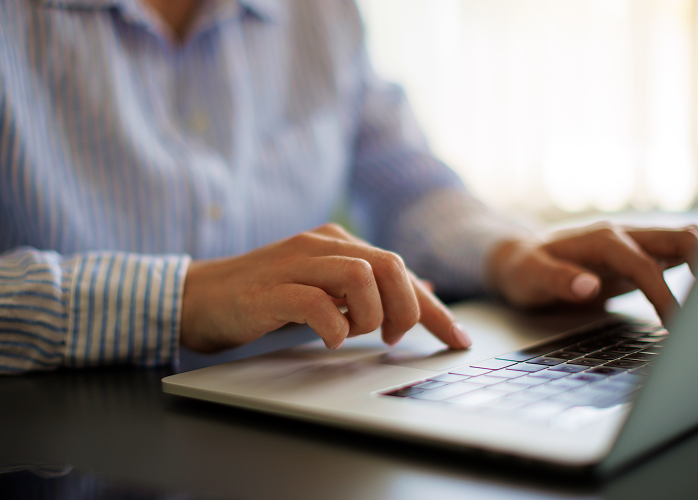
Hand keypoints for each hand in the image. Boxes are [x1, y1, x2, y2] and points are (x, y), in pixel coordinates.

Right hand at [180, 223, 470, 351]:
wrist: (200, 296)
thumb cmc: (265, 296)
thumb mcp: (326, 287)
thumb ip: (370, 287)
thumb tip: (423, 290)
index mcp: (339, 243)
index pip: (401, 270)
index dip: (434, 309)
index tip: (458, 340)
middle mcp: (321, 245)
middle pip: (389, 265)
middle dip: (406, 309)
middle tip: (392, 338)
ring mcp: (294, 264)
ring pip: (359, 276)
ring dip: (370, 315)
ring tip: (357, 334)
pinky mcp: (269, 289)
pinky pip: (315, 303)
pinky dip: (332, 327)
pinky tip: (328, 340)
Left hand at [488, 223, 697, 322]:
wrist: (518, 258)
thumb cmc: (523, 267)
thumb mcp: (529, 276)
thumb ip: (558, 280)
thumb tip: (589, 287)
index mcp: (601, 240)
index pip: (644, 266)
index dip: (662, 295)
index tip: (673, 323)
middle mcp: (623, 237)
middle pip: (680, 238)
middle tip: (697, 310)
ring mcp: (633, 246)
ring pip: (683, 243)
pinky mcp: (637, 260)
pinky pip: (675, 257)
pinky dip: (692, 272)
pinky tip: (693, 298)